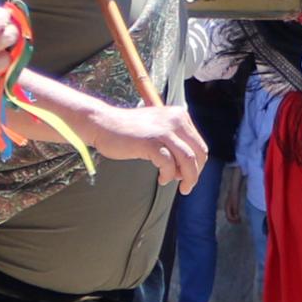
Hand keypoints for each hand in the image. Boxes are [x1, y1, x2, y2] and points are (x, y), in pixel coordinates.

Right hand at [82, 100, 210, 190]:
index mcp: (179, 115)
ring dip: (188, 178)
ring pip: (189, 160)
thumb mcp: (158, 127)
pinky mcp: (151, 142)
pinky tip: (162, 179)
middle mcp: (175, 120)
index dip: (197, 164)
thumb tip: (189, 165)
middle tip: (186, 185)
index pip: (199, 145)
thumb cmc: (128, 129)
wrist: (103, 123)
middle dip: (195, 173)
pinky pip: (169, 164)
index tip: (186, 174)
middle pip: (199, 153)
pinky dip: (168, 175)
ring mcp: (163, 131)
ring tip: (180, 186)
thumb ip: (174, 139)